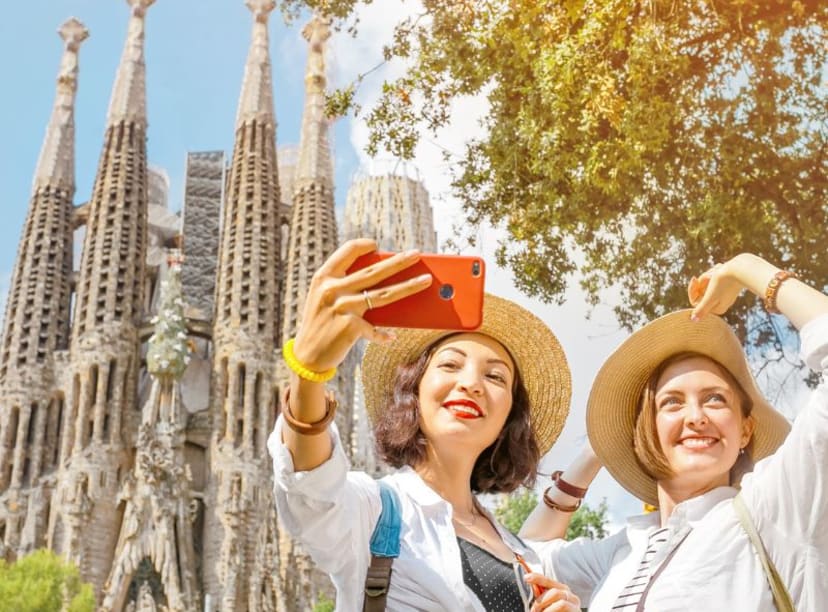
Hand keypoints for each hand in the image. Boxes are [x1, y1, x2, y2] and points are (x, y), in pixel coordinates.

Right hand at [292, 239, 431, 371]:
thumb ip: (345, 286)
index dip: (364, 246)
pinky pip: (376, 329)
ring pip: (383, 294)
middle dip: (399, 261)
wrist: (306, 356)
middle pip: (374, 271)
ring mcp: (342, 307)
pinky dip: (384, 335)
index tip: (378, 245)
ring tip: (425, 280)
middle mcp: (332, 289)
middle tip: (417, 254)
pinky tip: (392, 337)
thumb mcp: (325, 299)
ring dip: (408, 286)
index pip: (347, 251)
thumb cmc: (321, 325)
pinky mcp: (350, 327)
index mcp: (324, 277)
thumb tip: (383, 279)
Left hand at [525, 574, 580, 610]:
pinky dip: (551, 610)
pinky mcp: (577, 611)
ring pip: (559, 599)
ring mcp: (575, 604)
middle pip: (554, 591)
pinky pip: (563, 605)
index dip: (537, 578)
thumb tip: (528, 579)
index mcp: (561, 590)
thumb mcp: (546, 604)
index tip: (526, 578)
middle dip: (541, 601)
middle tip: (534, 610)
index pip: (548, 581)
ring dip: (547, 608)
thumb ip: (541, 595)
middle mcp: (570, 595)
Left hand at [687, 255, 755, 318]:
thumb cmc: (725, 283)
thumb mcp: (711, 297)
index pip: (695, 301)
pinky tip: (721, 269)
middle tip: (711, 274)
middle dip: (703, 281)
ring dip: (709, 276)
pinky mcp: (726, 285)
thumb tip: (693, 320)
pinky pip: (713, 278)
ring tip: (718, 272)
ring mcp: (723, 294)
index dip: (692, 290)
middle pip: (700, 292)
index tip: (695, 279)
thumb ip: (702, 309)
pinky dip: (714, 273)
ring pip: (706, 283)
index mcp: (716, 309)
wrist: (741, 268)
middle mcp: (720, 303)